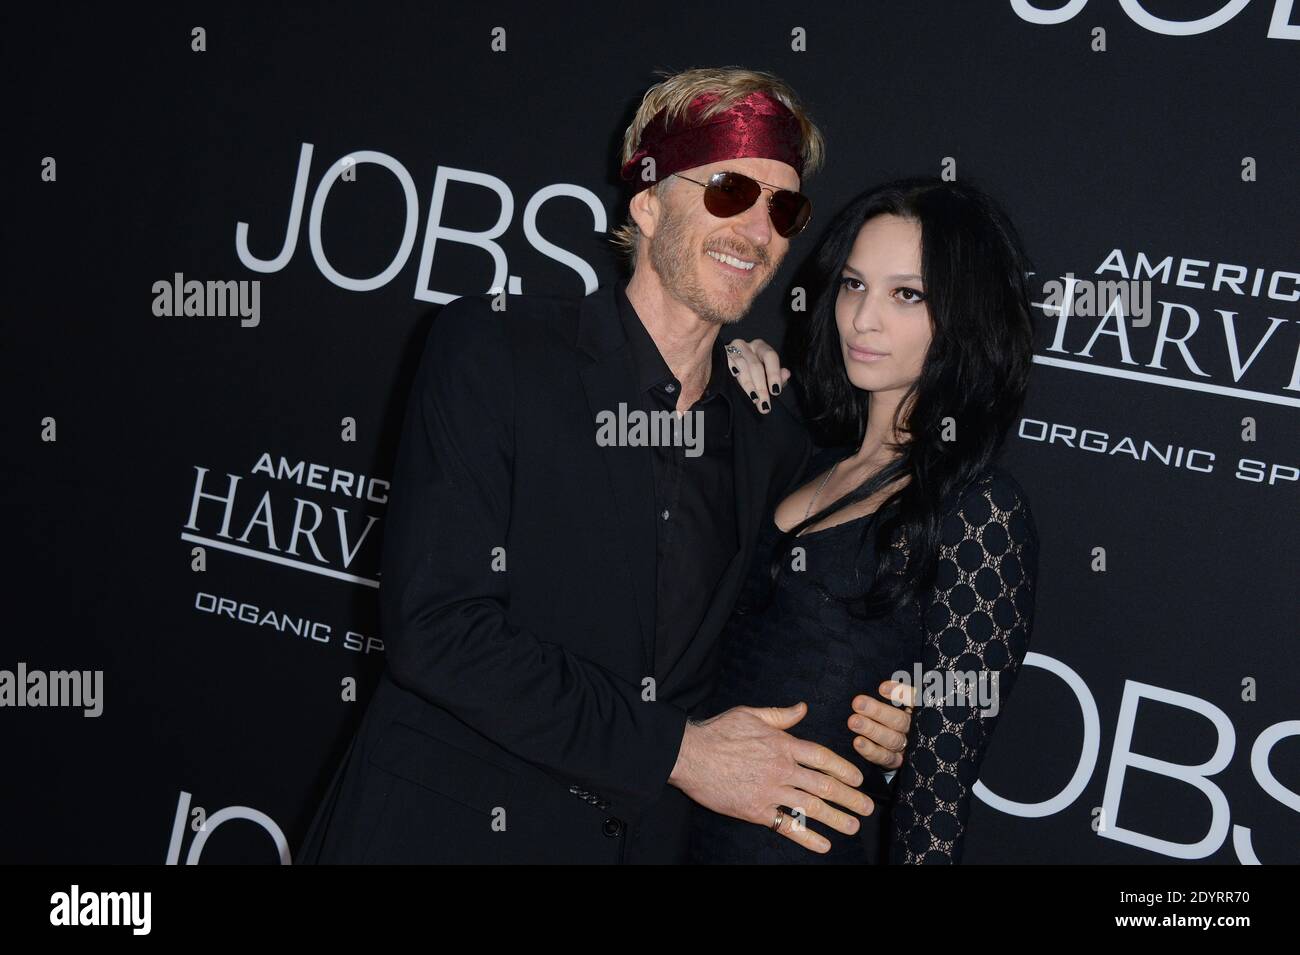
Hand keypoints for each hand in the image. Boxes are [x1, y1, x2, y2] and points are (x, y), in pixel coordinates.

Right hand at [669, 702, 872, 853]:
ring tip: (852, 826)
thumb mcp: (750, 714)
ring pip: (811, 807)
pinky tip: (823, 844)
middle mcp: (781, 768)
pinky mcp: (756, 810)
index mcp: (782, 744)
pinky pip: (787, 826)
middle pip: (824, 785)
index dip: (844, 768)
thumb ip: (780, 715)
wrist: (689, 755)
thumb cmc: (717, 732)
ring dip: (836, 818)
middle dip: (850, 797)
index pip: (822, 757)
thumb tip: (802, 708)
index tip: (858, 778)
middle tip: (867, 807)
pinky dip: (807, 837)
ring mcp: (769, 791)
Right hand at [724, 338, 789, 414]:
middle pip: (756, 365)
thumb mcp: (766, 374)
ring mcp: (734, 348)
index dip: (774, 374)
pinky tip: (736, 375)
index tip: (775, 391)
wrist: (731, 368)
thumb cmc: (752, 372)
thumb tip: (786, 374)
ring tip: (754, 399)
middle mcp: (749, 346)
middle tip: (764, 403)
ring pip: (743, 365)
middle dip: (761, 387)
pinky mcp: (723, 353)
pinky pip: (728, 360)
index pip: (771, 357)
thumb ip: (777, 376)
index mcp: (761, 348)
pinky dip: (733, 367)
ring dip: (749, 384)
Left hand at [848, 680, 915, 769]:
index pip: (914, 699)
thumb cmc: (886, 714)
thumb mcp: (891, 700)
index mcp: (916, 711)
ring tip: (853, 721)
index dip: (900, 694)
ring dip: (872, 730)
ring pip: (893, 739)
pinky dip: (871, 750)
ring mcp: (906, 747)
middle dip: (878, 712)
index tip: (881, 688)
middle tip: (857, 703)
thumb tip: (879, 684)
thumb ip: (891, 693)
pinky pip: (886, 757)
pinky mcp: (896, 762)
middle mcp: (914, 729)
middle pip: (900, 721)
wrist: (888, 745)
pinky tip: (857, 742)